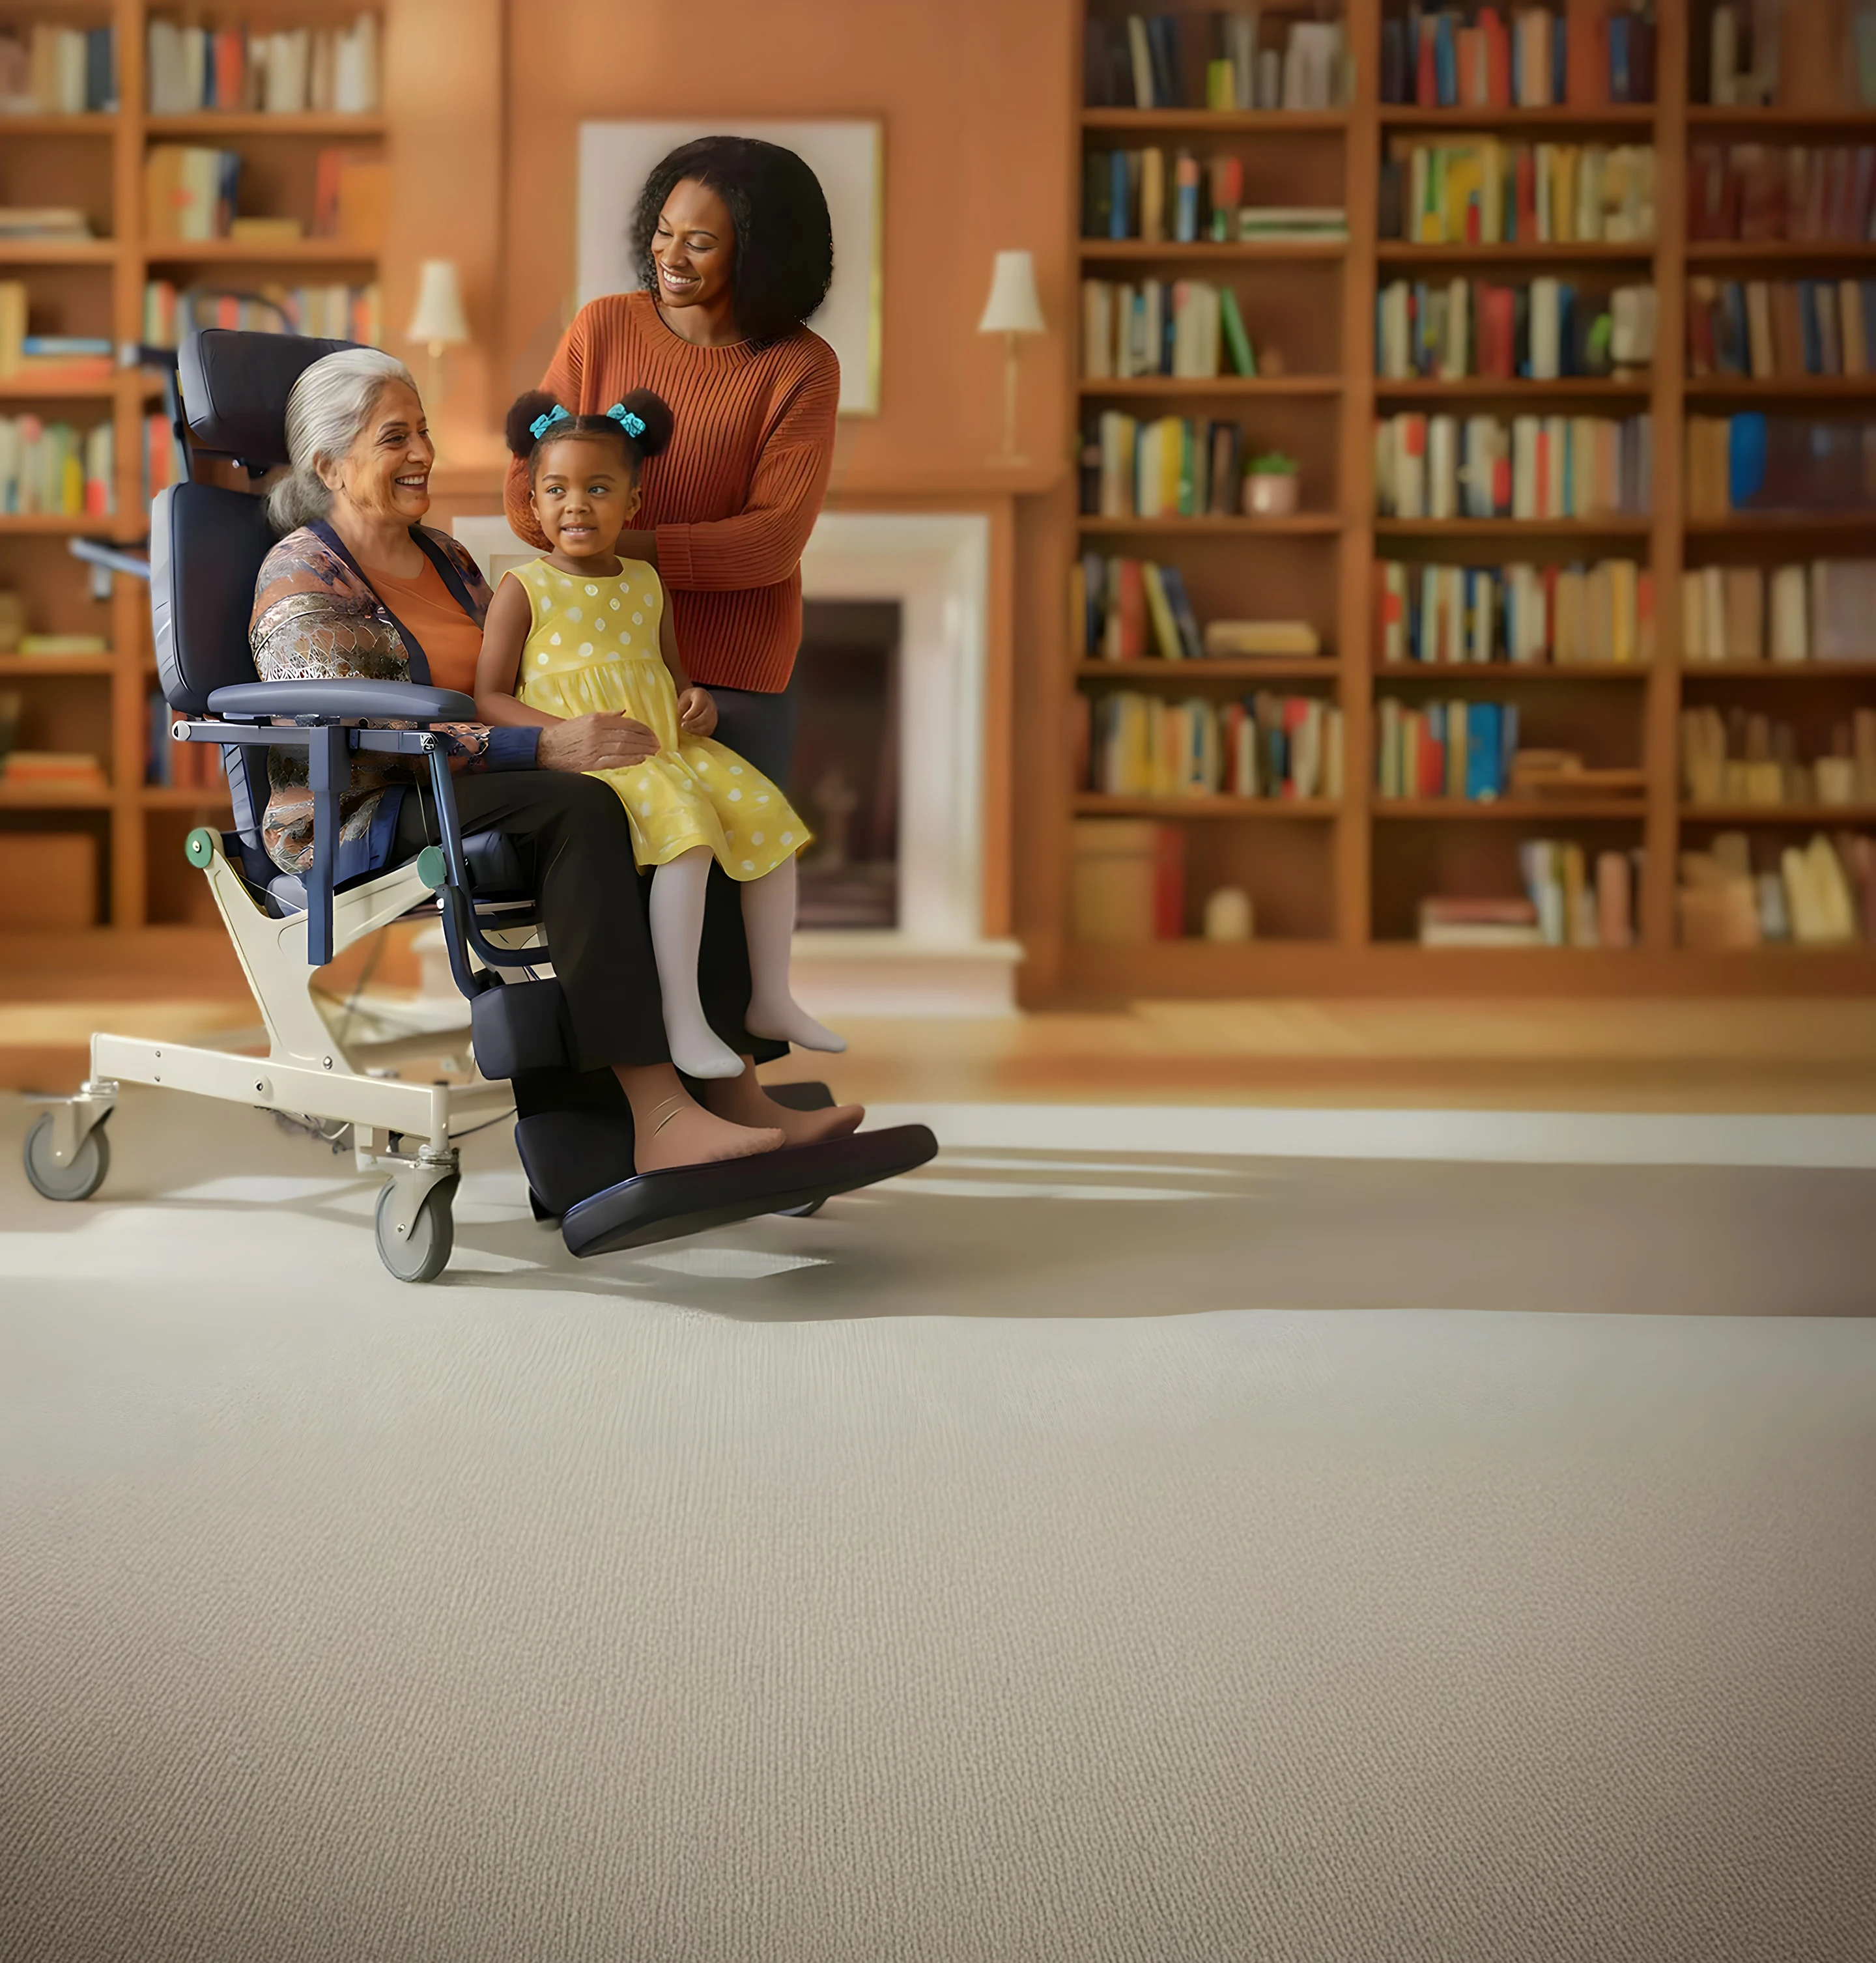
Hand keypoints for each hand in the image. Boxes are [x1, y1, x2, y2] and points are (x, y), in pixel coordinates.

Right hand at [537, 712, 660, 772]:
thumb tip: (623, 712)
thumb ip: (605, 716)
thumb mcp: (584, 719)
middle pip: (628, 735)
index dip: (642, 729)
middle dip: (646, 740)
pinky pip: (615, 760)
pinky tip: (641, 759)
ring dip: (642, 750)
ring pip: (624, 747)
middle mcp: (597, 732)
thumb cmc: (565, 734)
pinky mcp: (592, 762)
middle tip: (657, 744)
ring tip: (653, 751)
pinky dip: (630, 760)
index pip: (626, 723)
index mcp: (596, 719)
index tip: (652, 734)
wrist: (545, 748)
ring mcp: (595, 748)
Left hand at [676, 686, 716, 737]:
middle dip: (693, 723)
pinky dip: (699, 733)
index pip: (699, 705)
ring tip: (686, 729)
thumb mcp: (681, 699)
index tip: (683, 719)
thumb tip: (679, 719)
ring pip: (707, 725)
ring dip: (695, 729)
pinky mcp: (713, 724)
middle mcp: (710, 705)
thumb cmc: (687, 700)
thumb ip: (680, 708)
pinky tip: (691, 731)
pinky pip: (708, 731)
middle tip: (683, 726)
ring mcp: (713, 715)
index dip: (691, 714)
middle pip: (705, 716)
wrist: (696, 700)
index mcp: (701, 695)